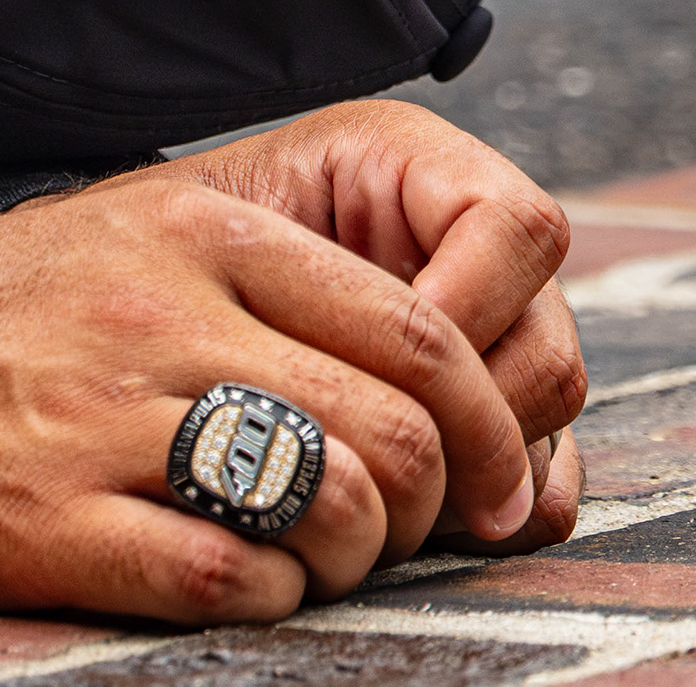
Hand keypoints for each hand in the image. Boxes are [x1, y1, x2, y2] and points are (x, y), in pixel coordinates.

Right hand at [0, 147, 550, 620]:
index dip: (490, 415)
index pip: (413, 319)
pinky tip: (235, 585)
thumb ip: (252, 275)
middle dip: (438, 502)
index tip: (492, 472)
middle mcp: (154, 314)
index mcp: (186, 231)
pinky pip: (230, 582)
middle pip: (398, 421)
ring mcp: (98, 420)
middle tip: (411, 534)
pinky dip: (269, 603)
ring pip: (333, 501)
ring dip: (356, 558)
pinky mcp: (45, 525)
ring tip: (313, 559)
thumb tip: (417, 350)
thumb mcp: (107, 241)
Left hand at [175, 101, 584, 556]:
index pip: (518, 229)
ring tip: (380, 488)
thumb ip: (306, 257)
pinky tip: (434, 520)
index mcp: (424, 175)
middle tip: (379, 451)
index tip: (382, 349)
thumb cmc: (176, 255)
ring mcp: (498, 344)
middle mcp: (480, 258)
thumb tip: (426, 342)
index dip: (472, 299)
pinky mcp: (496, 419)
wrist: (146, 304)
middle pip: (547, 344)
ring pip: (547, 422)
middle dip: (469, 415)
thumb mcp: (224, 220)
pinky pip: (549, 480)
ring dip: (477, 471)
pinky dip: (501, 513)